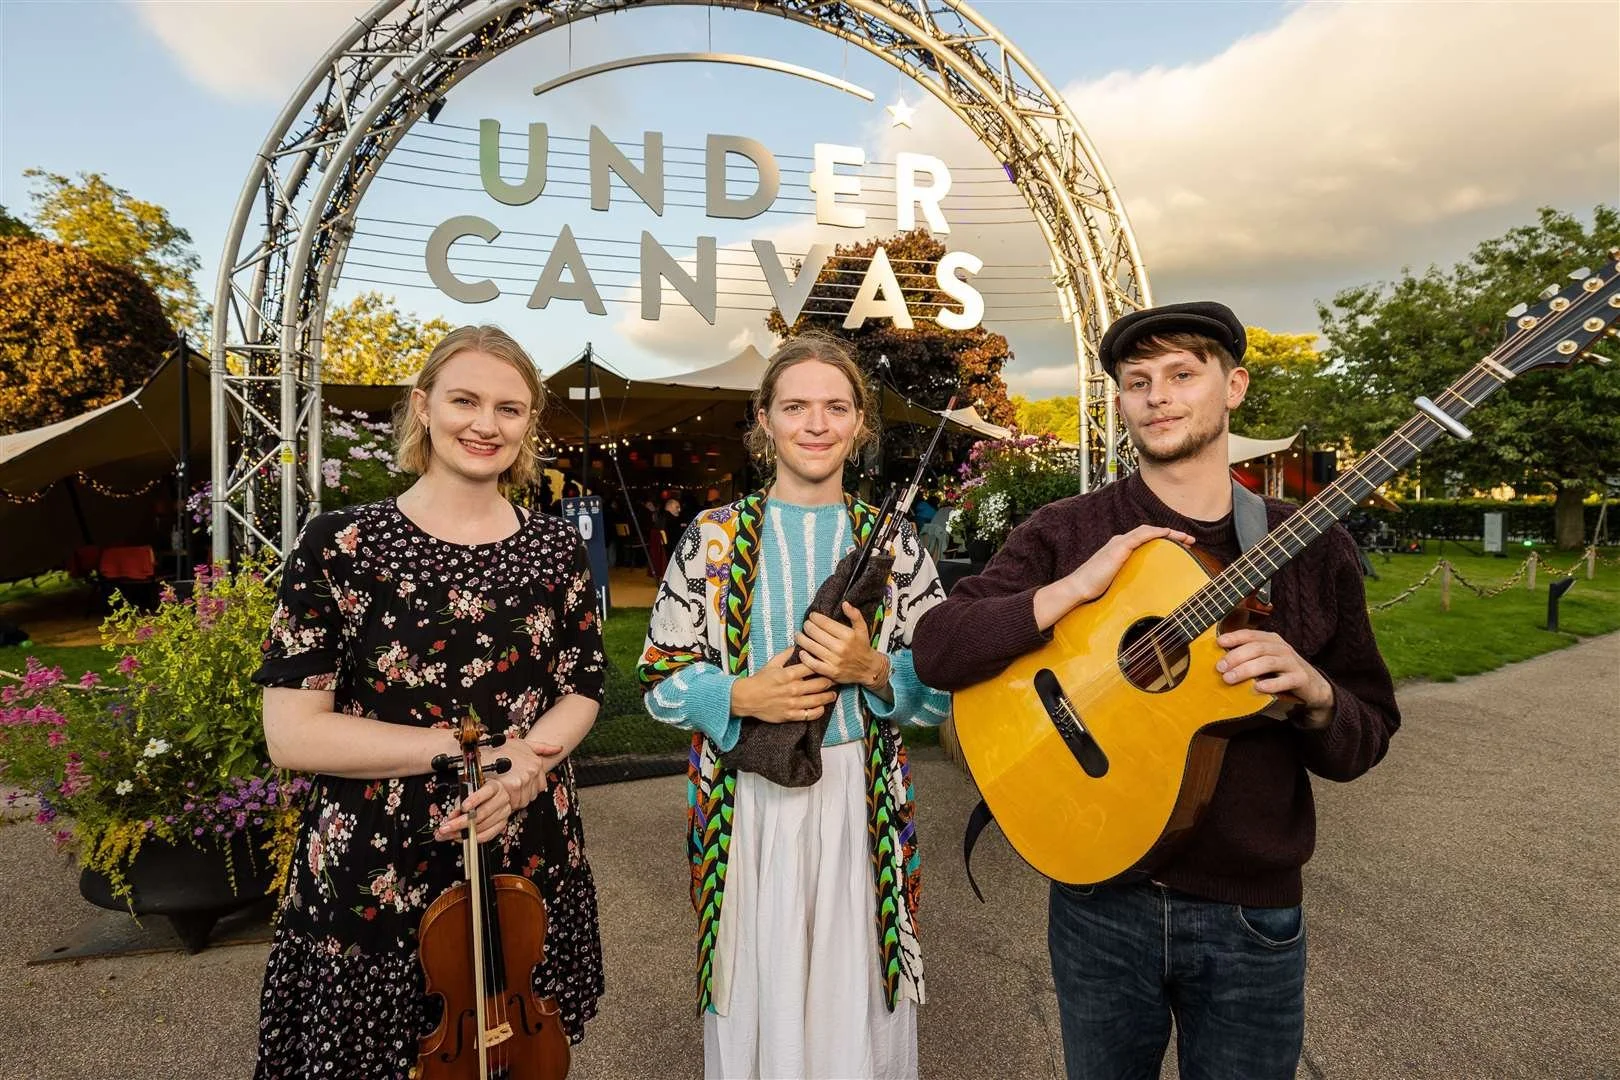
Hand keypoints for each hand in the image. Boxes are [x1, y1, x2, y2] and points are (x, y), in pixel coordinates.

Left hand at [435, 779, 514, 844]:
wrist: (500, 794)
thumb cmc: (483, 790)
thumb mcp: (471, 789)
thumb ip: (461, 801)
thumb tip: (452, 816)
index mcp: (494, 787)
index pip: (486, 792)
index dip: (474, 801)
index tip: (462, 808)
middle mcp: (501, 800)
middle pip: (482, 814)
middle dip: (461, 822)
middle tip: (446, 828)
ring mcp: (503, 814)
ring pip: (482, 827)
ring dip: (462, 833)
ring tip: (448, 834)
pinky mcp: (501, 825)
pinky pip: (486, 836)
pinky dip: (472, 838)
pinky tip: (460, 838)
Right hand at [489, 736, 562, 812]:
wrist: (482, 752)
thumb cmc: (500, 748)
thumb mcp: (523, 744)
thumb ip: (543, 748)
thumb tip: (559, 748)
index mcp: (536, 763)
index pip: (540, 786)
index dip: (529, 789)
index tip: (520, 788)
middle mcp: (532, 771)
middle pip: (532, 795)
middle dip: (522, 795)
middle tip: (511, 791)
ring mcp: (524, 779)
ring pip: (524, 800)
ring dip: (515, 800)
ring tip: (505, 794)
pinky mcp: (514, 786)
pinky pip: (516, 802)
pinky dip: (509, 803)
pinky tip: (503, 796)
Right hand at [730, 646, 838, 723]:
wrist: (747, 698)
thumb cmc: (760, 680)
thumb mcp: (771, 663)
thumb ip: (785, 655)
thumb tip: (797, 645)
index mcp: (788, 674)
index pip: (812, 667)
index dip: (823, 665)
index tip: (829, 664)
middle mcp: (793, 688)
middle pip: (819, 684)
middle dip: (830, 681)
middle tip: (835, 679)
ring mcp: (792, 703)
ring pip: (817, 700)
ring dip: (828, 697)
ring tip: (833, 694)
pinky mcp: (790, 715)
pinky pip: (809, 715)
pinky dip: (818, 711)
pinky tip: (822, 708)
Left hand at [796, 603, 887, 688]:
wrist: (868, 669)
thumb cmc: (863, 647)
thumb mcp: (862, 629)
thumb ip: (855, 615)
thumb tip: (845, 604)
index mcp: (848, 635)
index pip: (825, 623)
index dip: (815, 617)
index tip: (812, 616)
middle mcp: (841, 648)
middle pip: (815, 633)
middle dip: (807, 626)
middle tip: (805, 624)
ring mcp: (835, 661)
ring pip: (811, 647)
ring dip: (801, 639)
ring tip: (798, 635)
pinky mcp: (830, 672)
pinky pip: (813, 664)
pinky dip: (805, 657)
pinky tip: (801, 651)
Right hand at [1036, 525, 1195, 630]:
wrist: (1079, 590)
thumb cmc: (1095, 591)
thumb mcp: (1119, 584)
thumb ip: (1131, 582)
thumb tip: (1146, 595)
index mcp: (1121, 550)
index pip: (1147, 540)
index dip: (1166, 541)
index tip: (1183, 547)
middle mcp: (1121, 543)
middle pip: (1151, 533)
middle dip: (1173, 535)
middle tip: (1191, 541)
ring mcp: (1119, 543)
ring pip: (1149, 531)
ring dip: (1170, 533)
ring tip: (1187, 538)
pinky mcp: (1118, 547)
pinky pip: (1141, 535)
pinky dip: (1156, 533)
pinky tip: (1169, 534)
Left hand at [1214, 629, 1335, 726]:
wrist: (1313, 687)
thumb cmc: (1281, 673)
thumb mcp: (1264, 660)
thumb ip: (1247, 657)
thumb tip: (1219, 660)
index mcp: (1271, 640)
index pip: (1251, 635)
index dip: (1235, 637)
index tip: (1219, 642)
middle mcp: (1282, 648)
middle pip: (1257, 648)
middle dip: (1236, 656)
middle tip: (1220, 667)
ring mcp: (1292, 662)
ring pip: (1267, 662)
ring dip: (1246, 670)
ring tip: (1230, 678)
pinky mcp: (1301, 678)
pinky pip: (1285, 680)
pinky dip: (1271, 684)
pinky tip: (1258, 688)